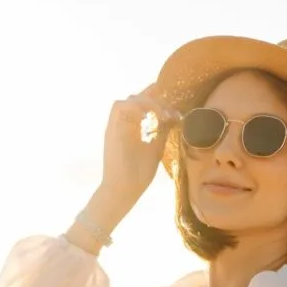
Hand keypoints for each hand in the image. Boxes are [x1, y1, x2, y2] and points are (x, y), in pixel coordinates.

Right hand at [98, 84, 181, 210]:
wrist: (125, 189)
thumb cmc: (140, 173)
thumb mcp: (157, 146)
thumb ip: (162, 130)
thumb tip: (174, 115)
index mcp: (135, 125)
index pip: (144, 101)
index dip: (159, 98)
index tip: (175, 109)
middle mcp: (124, 121)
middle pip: (139, 97)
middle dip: (158, 101)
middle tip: (172, 114)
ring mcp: (116, 124)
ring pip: (130, 99)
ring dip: (148, 104)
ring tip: (163, 117)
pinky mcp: (111, 129)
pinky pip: (119, 107)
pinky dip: (135, 108)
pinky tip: (150, 119)